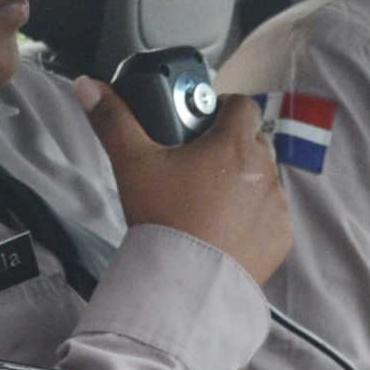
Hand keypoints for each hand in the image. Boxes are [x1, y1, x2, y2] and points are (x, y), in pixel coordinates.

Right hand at [77, 75, 293, 284]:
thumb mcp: (132, 164)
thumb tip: (88, 87)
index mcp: (234, 144)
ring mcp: (276, 204)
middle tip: (198, 163)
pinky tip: (225, 229)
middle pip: (253, 141)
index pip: (242, 104)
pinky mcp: (280, 235)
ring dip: (244, 181)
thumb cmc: (163, 220)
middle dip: (231, 145)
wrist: (186, 282)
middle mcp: (264, 170)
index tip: (202, 122)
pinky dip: (254, 217)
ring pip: (264, 178)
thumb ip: (113, 121)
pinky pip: (272, 215)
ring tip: (209, 200)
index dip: (222, 107)